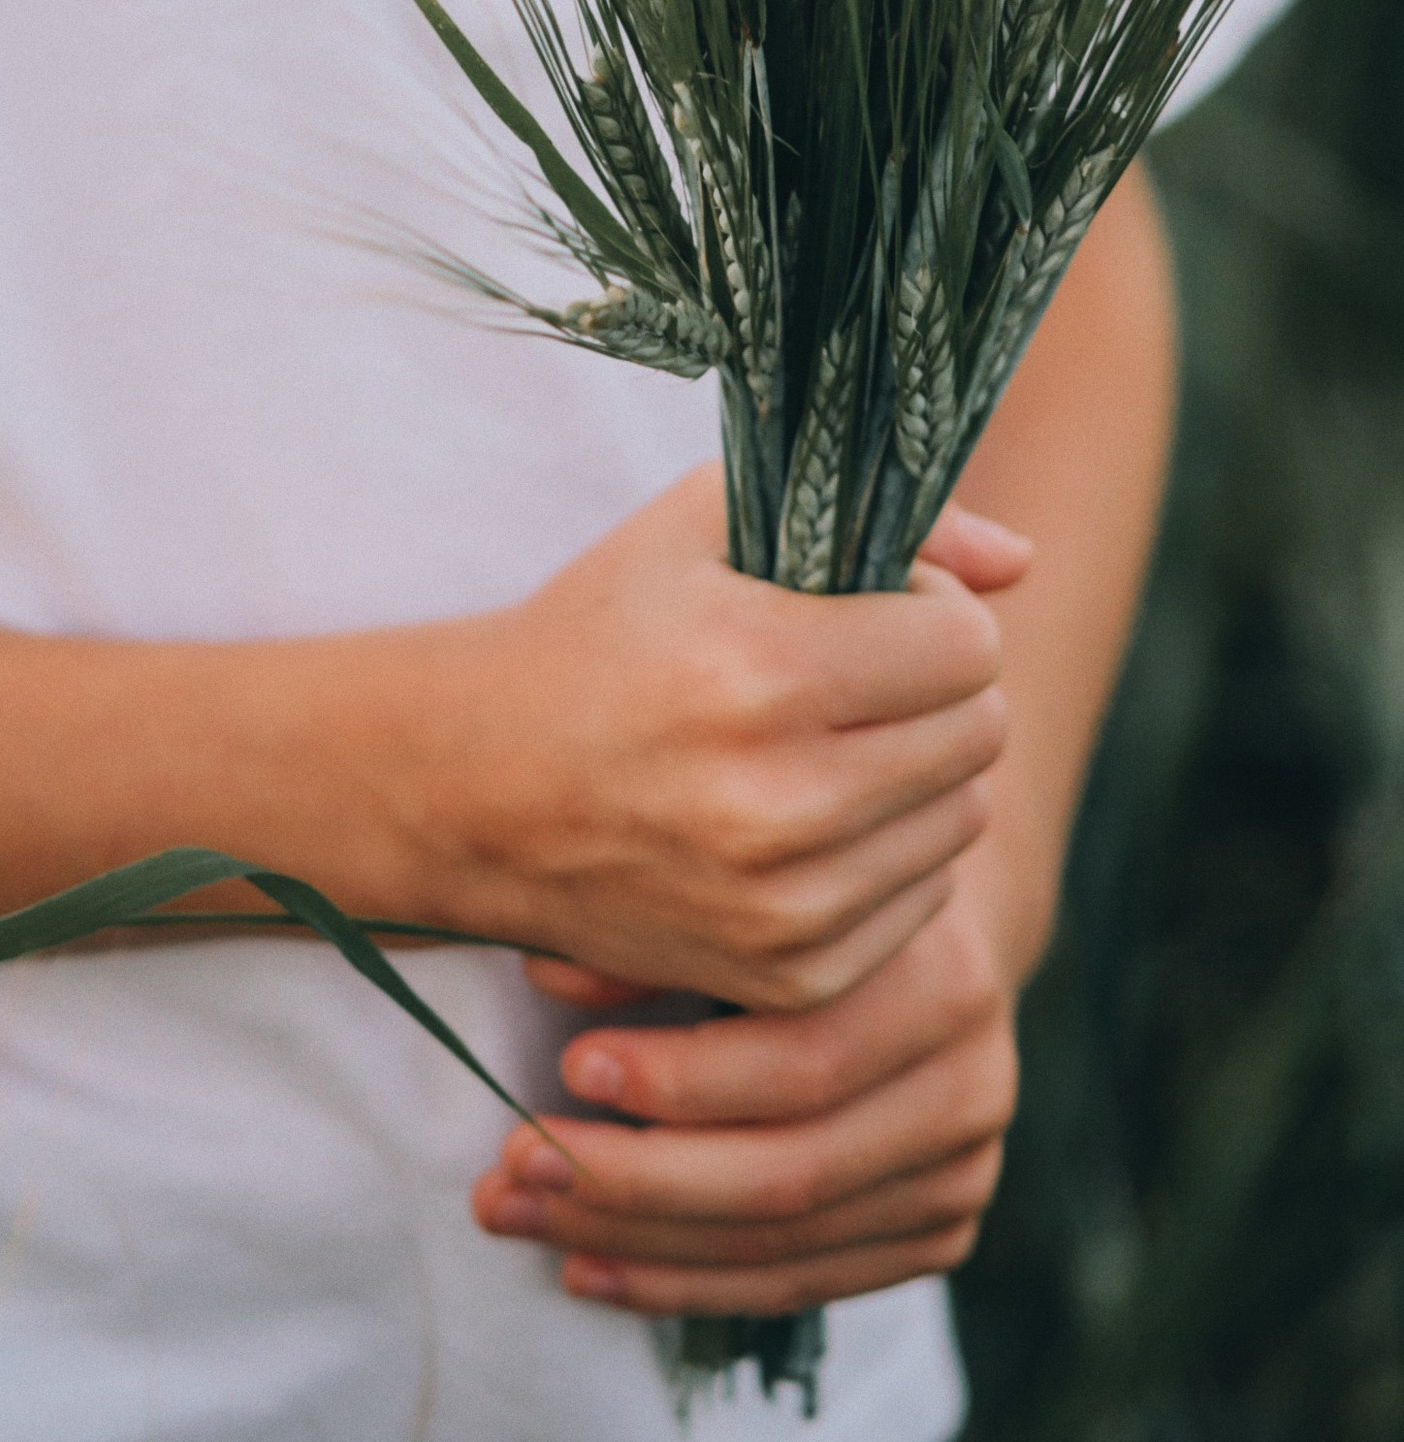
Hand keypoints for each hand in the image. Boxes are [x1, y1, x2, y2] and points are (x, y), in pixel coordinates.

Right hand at [371, 473, 1019, 1011]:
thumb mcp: (699, 527)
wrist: (478, 789)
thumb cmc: (598, 633)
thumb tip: (1021, 561)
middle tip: (857, 672)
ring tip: (829, 741)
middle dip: (938, 687)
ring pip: (963, 818)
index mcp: (765, 672)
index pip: (967, 644)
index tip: (874, 608)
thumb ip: (870, 523)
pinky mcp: (792, 975)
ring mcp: (791, 905)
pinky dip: (889, 851)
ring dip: (922, 771)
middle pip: (980, 731)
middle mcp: (786, 801)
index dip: (931, 612)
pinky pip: (921, 902)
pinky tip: (810, 816)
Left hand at [468, 843, 1024, 1319]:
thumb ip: (661, 928)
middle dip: (635, 1180)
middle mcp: (970, 1086)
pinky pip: (797, 1283)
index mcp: (936, 977)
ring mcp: (960, 1173)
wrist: (914, 941)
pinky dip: (683, 1282)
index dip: (679, 1078)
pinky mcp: (936, 1233)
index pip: (802, 1060)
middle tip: (513, 1166)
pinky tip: (586, 1268)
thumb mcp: (743, 884)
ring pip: (784, 1243)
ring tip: (519, 1218)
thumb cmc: (797, 890)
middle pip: (789, 1171)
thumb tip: (546, 969)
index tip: (565, 1066)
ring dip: (635, 1243)